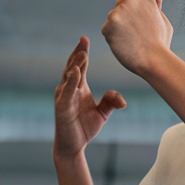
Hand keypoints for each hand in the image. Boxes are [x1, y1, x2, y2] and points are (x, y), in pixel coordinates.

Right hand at [53, 36, 125, 160]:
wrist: (73, 146)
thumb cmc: (84, 128)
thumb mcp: (103, 113)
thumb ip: (111, 102)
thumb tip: (123, 100)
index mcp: (78, 87)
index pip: (80, 65)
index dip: (82, 52)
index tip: (86, 38)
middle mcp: (69, 89)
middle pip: (72, 66)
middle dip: (78, 52)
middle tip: (84, 39)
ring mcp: (63, 97)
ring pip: (68, 77)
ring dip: (74, 64)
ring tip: (82, 53)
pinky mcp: (62, 108)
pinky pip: (66, 93)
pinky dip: (70, 82)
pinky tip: (76, 72)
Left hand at [101, 0, 173, 75]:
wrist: (154, 60)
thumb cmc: (160, 42)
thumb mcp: (163, 20)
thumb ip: (156, 7)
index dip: (139, 11)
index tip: (145, 22)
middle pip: (120, 5)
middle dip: (126, 17)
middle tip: (139, 33)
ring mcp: (117, 12)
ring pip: (113, 18)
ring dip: (119, 28)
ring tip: (133, 40)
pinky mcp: (108, 25)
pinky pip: (106, 29)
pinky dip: (113, 38)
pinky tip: (125, 44)